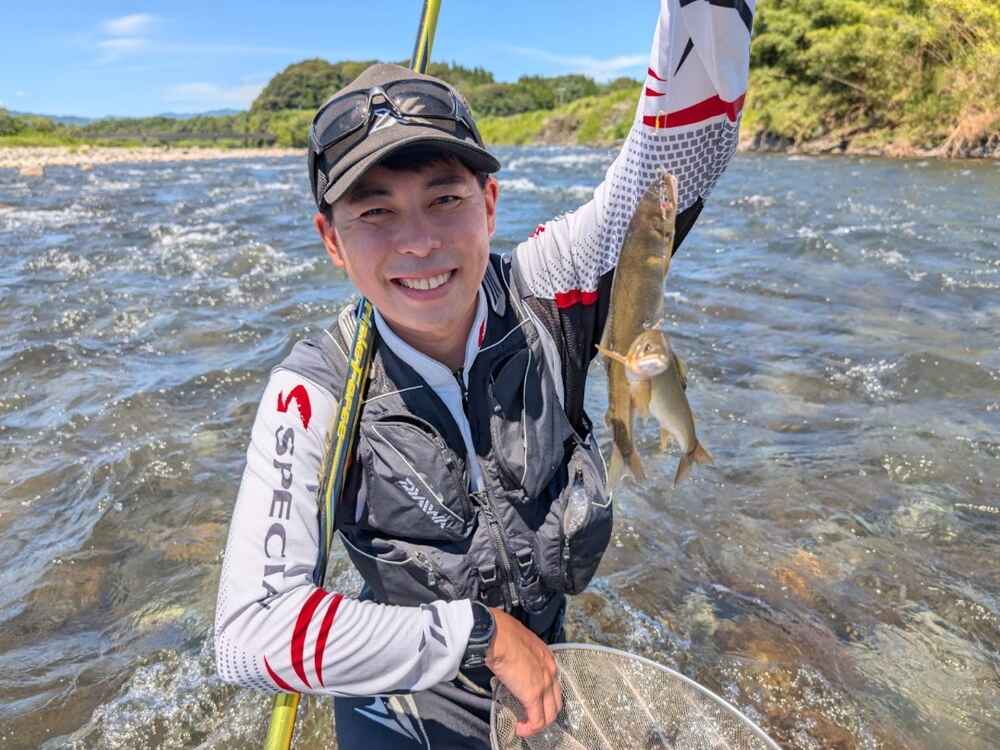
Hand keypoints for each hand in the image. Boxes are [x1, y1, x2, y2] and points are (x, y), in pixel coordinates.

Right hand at [486, 608, 561, 736]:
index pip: (553, 683)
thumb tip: (509, 663)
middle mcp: (551, 670)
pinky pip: (537, 720)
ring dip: (539, 724)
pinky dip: (530, 728)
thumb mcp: (518, 643)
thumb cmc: (501, 633)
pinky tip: (521, 729)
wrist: (496, 634)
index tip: (532, 702)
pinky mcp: (533, 695)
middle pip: (555, 701)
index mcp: (546, 657)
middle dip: (545, 713)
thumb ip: (519, 655)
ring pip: (549, 714)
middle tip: (531, 718)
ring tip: (526, 727)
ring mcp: (544, 683)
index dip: (544, 696)